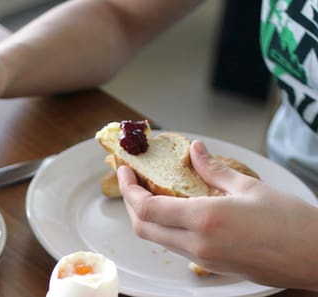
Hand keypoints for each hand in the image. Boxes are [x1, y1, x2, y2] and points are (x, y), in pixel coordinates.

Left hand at [118, 140, 317, 290]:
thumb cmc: (292, 222)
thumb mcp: (250, 187)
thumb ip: (214, 169)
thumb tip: (196, 149)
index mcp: (205, 219)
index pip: (147, 208)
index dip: (129, 189)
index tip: (125, 171)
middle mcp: (198, 243)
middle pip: (144, 227)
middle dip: (131, 203)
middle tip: (132, 180)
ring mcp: (204, 259)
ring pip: (157, 238)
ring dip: (146, 216)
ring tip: (150, 190)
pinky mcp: (213, 267)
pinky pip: (176, 247)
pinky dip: (165, 228)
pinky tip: (174, 210)